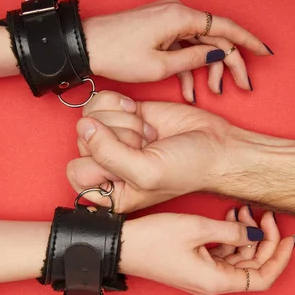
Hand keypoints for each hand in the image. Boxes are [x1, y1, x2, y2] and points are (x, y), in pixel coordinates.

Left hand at [67, 91, 237, 211]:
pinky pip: (100, 101)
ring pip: (90, 117)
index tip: (131, 165)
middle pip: (82, 140)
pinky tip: (138, 114)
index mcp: (108, 192)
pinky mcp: (123, 114)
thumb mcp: (146, 173)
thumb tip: (84, 125)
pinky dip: (119, 103)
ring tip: (148, 135)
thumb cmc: (188, 169)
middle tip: (146, 147)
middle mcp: (107, 165)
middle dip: (118, 138)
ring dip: (123, 121)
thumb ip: (108, 154)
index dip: (102, 162)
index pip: (77, 171)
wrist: (216, 146)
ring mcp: (113, 137)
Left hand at [82, 0, 272, 102]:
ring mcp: (167, 18)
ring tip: (211, 93)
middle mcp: (177, 12)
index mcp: (181, 17)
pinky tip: (190, 90)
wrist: (85, 45)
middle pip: (215, 37)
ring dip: (207, 69)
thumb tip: (219, 55)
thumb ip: (194, 59)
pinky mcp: (158, 26)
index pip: (225, 27)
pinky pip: (182, 44)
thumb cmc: (118, 54)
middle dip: (229, 64)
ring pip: (199, 43)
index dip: (249, 41)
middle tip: (241, 86)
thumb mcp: (160, 65)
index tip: (265, 53)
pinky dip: (188, 65)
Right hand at [120, 207, 294, 294]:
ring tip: (241, 209)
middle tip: (263, 213)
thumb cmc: (153, 239)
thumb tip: (256, 236)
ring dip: (245, 235)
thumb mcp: (197, 228)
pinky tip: (228, 217)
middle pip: (252, 266)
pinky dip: (229, 237)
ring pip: (238, 258)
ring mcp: (203, 274)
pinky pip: (222, 253)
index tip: (288, 236)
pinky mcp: (194, 264)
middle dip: (262, 239)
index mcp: (216, 280)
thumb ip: (232, 233)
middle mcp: (212, 282)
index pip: (263, 277)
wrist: (121, 245)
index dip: (279, 258)